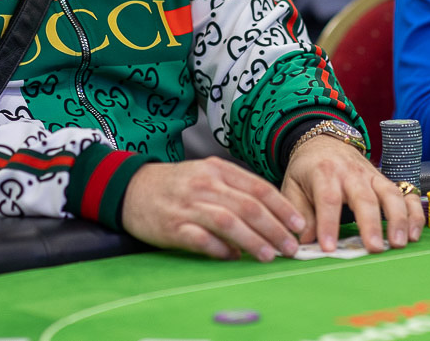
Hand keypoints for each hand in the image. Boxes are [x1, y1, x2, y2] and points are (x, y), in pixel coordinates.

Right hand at [122, 158, 305, 261]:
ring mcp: (188, 205)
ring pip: (228, 222)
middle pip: (248, 206)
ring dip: (253, 241)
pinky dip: (220, 249)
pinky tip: (233, 258)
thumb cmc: (175, 184)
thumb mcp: (206, 175)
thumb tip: (266, 217)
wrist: (131, 188)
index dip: (281, 207)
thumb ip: (234, 190)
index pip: (257, 188)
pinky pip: (201, 239)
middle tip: (291, 247)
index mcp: (217, 170)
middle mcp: (205, 185)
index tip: (298, 225)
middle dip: (274, 228)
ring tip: (270, 255)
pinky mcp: (173, 226)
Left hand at [281, 135, 422, 253]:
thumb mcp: (293, 185)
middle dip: (370, 224)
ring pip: (391, 195)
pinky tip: (415, 233)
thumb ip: (299, 213)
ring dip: (398, 220)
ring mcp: (373, 176)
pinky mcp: (386, 180)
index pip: (327, 198)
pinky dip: (414, 213)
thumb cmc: (307, 169)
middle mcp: (352, 173)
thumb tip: (304, 241)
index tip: (328, 248)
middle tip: (374, 248)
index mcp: (324, 172)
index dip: (328, 224)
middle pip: (364, 198)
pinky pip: (406, 194)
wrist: (323, 141)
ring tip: (399, 244)